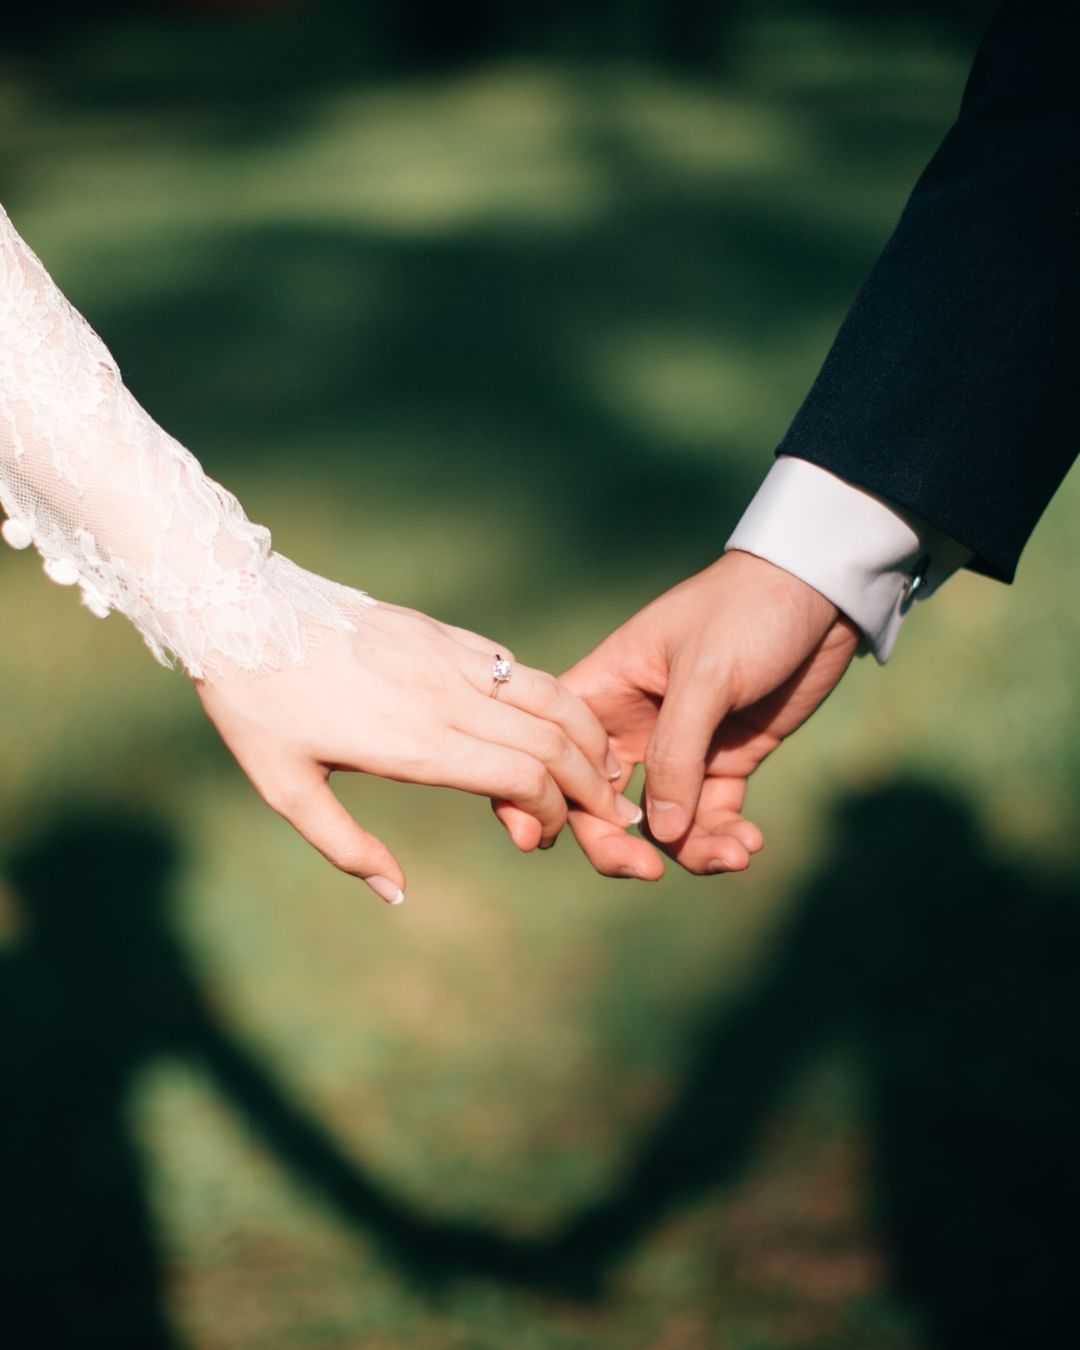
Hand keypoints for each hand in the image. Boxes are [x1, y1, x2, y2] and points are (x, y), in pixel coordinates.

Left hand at [196, 601, 640, 903]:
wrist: (238, 610)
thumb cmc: (257, 707)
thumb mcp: (285, 789)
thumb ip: (346, 847)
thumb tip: (397, 894)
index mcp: (415, 743)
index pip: (522, 776)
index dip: (551, 812)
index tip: (539, 837)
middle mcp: (446, 697)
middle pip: (553, 739)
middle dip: (592, 783)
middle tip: (610, 814)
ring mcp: (449, 658)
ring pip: (549, 695)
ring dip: (588, 735)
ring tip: (606, 767)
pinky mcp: (442, 633)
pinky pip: (516, 666)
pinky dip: (553, 697)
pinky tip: (558, 720)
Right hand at [494, 551, 859, 877]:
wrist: (819, 592)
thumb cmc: (746, 612)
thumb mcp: (705, 676)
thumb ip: (676, 754)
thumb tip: (660, 834)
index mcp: (603, 691)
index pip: (554, 753)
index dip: (542, 798)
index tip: (546, 841)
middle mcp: (631, 726)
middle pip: (600, 804)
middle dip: (619, 844)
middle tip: (648, 872)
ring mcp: (679, 748)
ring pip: (662, 822)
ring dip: (691, 849)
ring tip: (734, 854)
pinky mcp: (725, 760)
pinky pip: (711, 816)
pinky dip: (724, 837)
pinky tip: (750, 844)